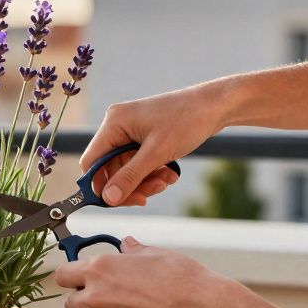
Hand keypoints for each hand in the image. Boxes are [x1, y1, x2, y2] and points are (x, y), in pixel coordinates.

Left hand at [53, 237, 234, 307]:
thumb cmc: (180, 277)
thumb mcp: (153, 253)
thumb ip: (131, 251)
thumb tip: (125, 246)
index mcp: (99, 270)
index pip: (61, 275)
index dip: (71, 276)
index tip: (79, 276)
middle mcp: (95, 297)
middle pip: (71, 304)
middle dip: (84, 299)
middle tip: (107, 294)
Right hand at [82, 85, 226, 205]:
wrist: (215, 106)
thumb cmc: (187, 120)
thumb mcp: (157, 153)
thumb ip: (130, 177)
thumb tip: (108, 198)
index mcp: (114, 124)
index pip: (92, 162)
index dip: (100, 185)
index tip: (117, 201)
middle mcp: (118, 126)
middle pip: (110, 169)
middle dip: (130, 185)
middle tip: (148, 195)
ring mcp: (131, 132)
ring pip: (126, 170)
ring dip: (144, 181)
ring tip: (165, 181)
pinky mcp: (144, 137)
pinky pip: (139, 164)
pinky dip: (152, 173)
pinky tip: (169, 174)